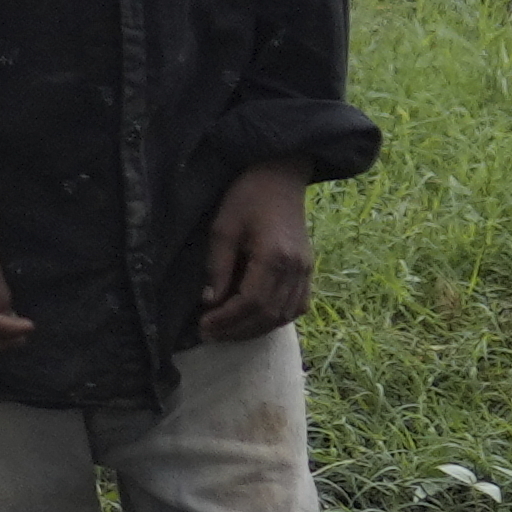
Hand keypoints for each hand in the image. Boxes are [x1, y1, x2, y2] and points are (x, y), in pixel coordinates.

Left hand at [195, 167, 316, 335]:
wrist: (280, 177)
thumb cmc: (247, 197)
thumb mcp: (223, 228)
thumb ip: (218, 267)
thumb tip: (210, 302)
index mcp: (275, 257)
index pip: (251, 302)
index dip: (227, 319)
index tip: (203, 325)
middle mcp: (296, 269)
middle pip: (269, 314)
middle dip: (238, 330)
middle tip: (210, 334)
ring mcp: (307, 271)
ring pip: (285, 315)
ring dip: (256, 329)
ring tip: (228, 332)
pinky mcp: (308, 270)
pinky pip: (297, 306)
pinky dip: (276, 319)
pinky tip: (254, 321)